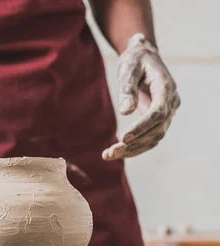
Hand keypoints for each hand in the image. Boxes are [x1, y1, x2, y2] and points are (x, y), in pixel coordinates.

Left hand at [103, 33, 180, 160]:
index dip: (141, 127)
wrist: (144, 57)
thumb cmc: (135, 60)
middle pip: (157, 130)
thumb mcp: (129, 69)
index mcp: (166, 86)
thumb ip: (128, 89)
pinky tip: (117, 151)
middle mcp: (171, 101)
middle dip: (134, 144)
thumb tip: (126, 111)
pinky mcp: (160, 118)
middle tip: (110, 153)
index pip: (158, 112)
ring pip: (155, 137)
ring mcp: (168, 111)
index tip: (123, 138)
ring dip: (133, 150)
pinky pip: (151, 136)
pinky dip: (135, 146)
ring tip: (108, 156)